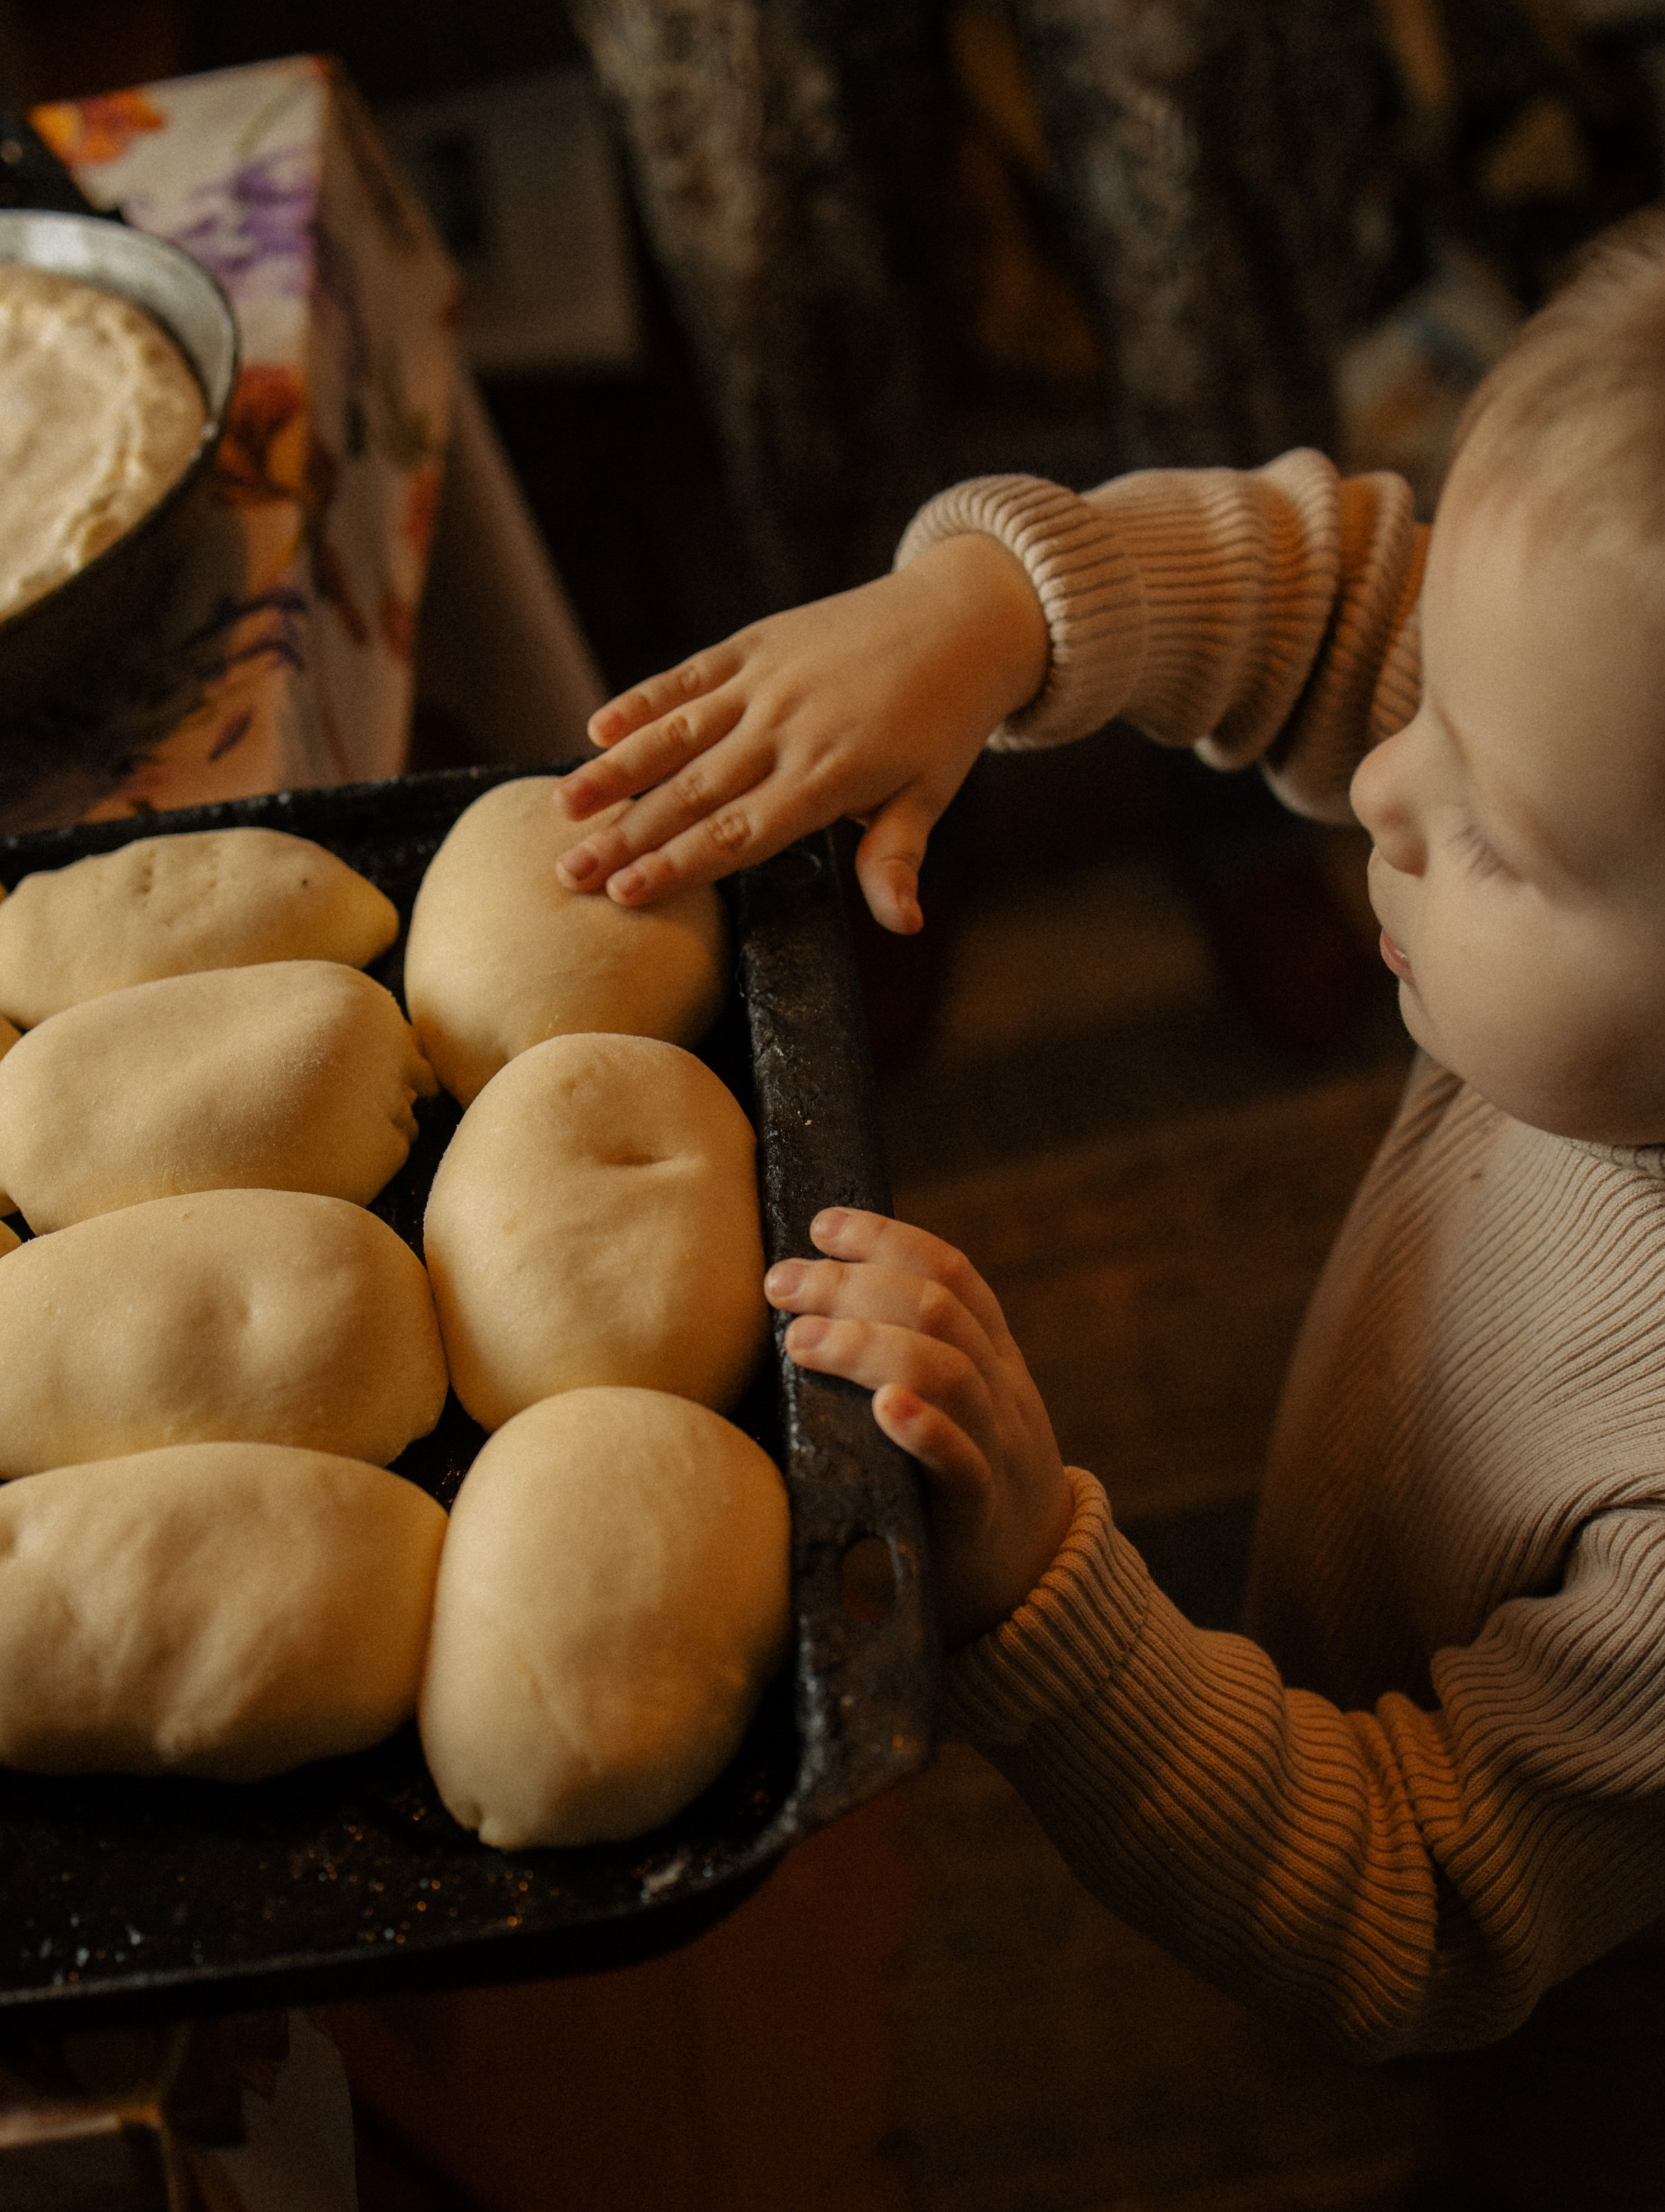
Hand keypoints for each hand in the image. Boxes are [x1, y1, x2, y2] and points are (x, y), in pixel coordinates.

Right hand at [553, 534, 1048, 933]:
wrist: (960, 619)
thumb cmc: (942, 722)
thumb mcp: (929, 795)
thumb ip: (896, 858)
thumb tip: (905, 924)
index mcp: (829, 776)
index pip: (739, 833)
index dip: (678, 865)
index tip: (624, 893)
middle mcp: (789, 729)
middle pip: (693, 793)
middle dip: (626, 836)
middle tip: (568, 875)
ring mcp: (767, 682)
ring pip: (677, 734)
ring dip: (617, 771)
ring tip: (564, 807)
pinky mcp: (757, 643)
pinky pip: (690, 676)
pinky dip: (643, 700)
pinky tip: (597, 728)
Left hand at [765, 1209, 1072, 1648]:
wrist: (1034, 1589)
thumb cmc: (960, 1489)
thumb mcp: (955, 1410)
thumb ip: (909, 1358)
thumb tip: (809, 1305)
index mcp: (992, 1357)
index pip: (949, 1272)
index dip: (886, 1237)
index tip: (820, 1225)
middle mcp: (1002, 1390)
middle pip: (936, 1308)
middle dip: (852, 1284)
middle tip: (781, 1284)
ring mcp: (999, 1448)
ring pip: (948, 1370)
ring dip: (866, 1343)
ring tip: (800, 1341)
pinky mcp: (981, 1513)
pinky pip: (963, 1463)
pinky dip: (925, 1428)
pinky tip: (883, 1407)